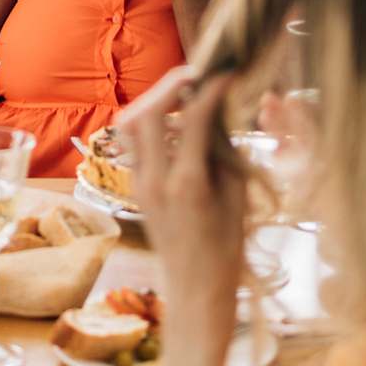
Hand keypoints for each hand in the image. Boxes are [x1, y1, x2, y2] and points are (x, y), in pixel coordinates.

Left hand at [120, 68, 243, 336]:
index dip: (209, 89)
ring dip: (153, 103)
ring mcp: (139, 185)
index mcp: (186, 183)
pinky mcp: (135, 190)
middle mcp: (154, 180)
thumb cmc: (227, 251)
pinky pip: (133, 145)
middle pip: (144, 114)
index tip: (226, 73)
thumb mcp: (236, 197)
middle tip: (197, 76)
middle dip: (169, 87)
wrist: (195, 291)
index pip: (191, 119)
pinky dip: (149, 125)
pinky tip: (173, 125)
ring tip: (182, 95)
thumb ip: (223, 152)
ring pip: (129, 127)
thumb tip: (216, 114)